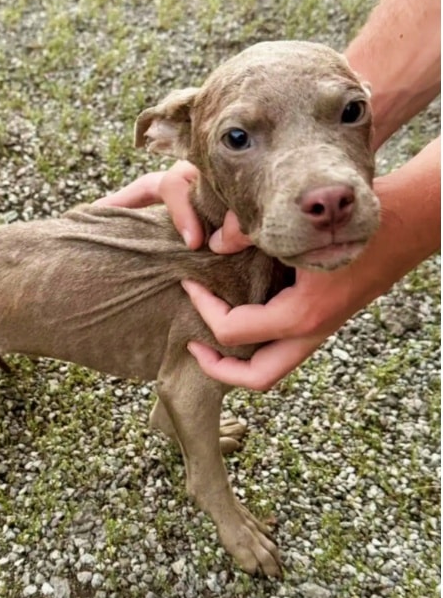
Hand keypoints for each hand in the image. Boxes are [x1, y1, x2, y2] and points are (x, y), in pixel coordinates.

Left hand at [100, 137, 439, 390]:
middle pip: (257, 378)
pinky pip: (284, 345)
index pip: (232, 329)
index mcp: (302, 314)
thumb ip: (249, 234)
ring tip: (209, 334)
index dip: (201, 308)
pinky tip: (239, 313)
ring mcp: (322, 329)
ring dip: (238, 359)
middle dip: (218, 367)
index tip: (188, 282)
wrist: (409, 219)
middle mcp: (313, 330)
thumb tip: (214, 243)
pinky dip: (257, 342)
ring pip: (273, 367)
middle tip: (192, 344)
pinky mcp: (326, 320)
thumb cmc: (355, 220)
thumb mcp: (298, 226)